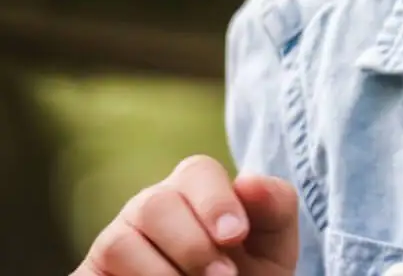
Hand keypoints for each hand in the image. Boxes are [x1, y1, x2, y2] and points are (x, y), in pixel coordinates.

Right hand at [74, 155, 298, 275]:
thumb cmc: (248, 275)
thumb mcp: (272, 247)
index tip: (235, 236)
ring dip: (161, 273)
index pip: (197, 172)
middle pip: (156, 204)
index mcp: (194, 187)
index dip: (215, 202)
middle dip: (192, 245)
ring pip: (120, 242)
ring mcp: (116, 241)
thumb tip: (248, 181)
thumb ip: (276, 206)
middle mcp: (150, 206)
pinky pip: (93, 273)